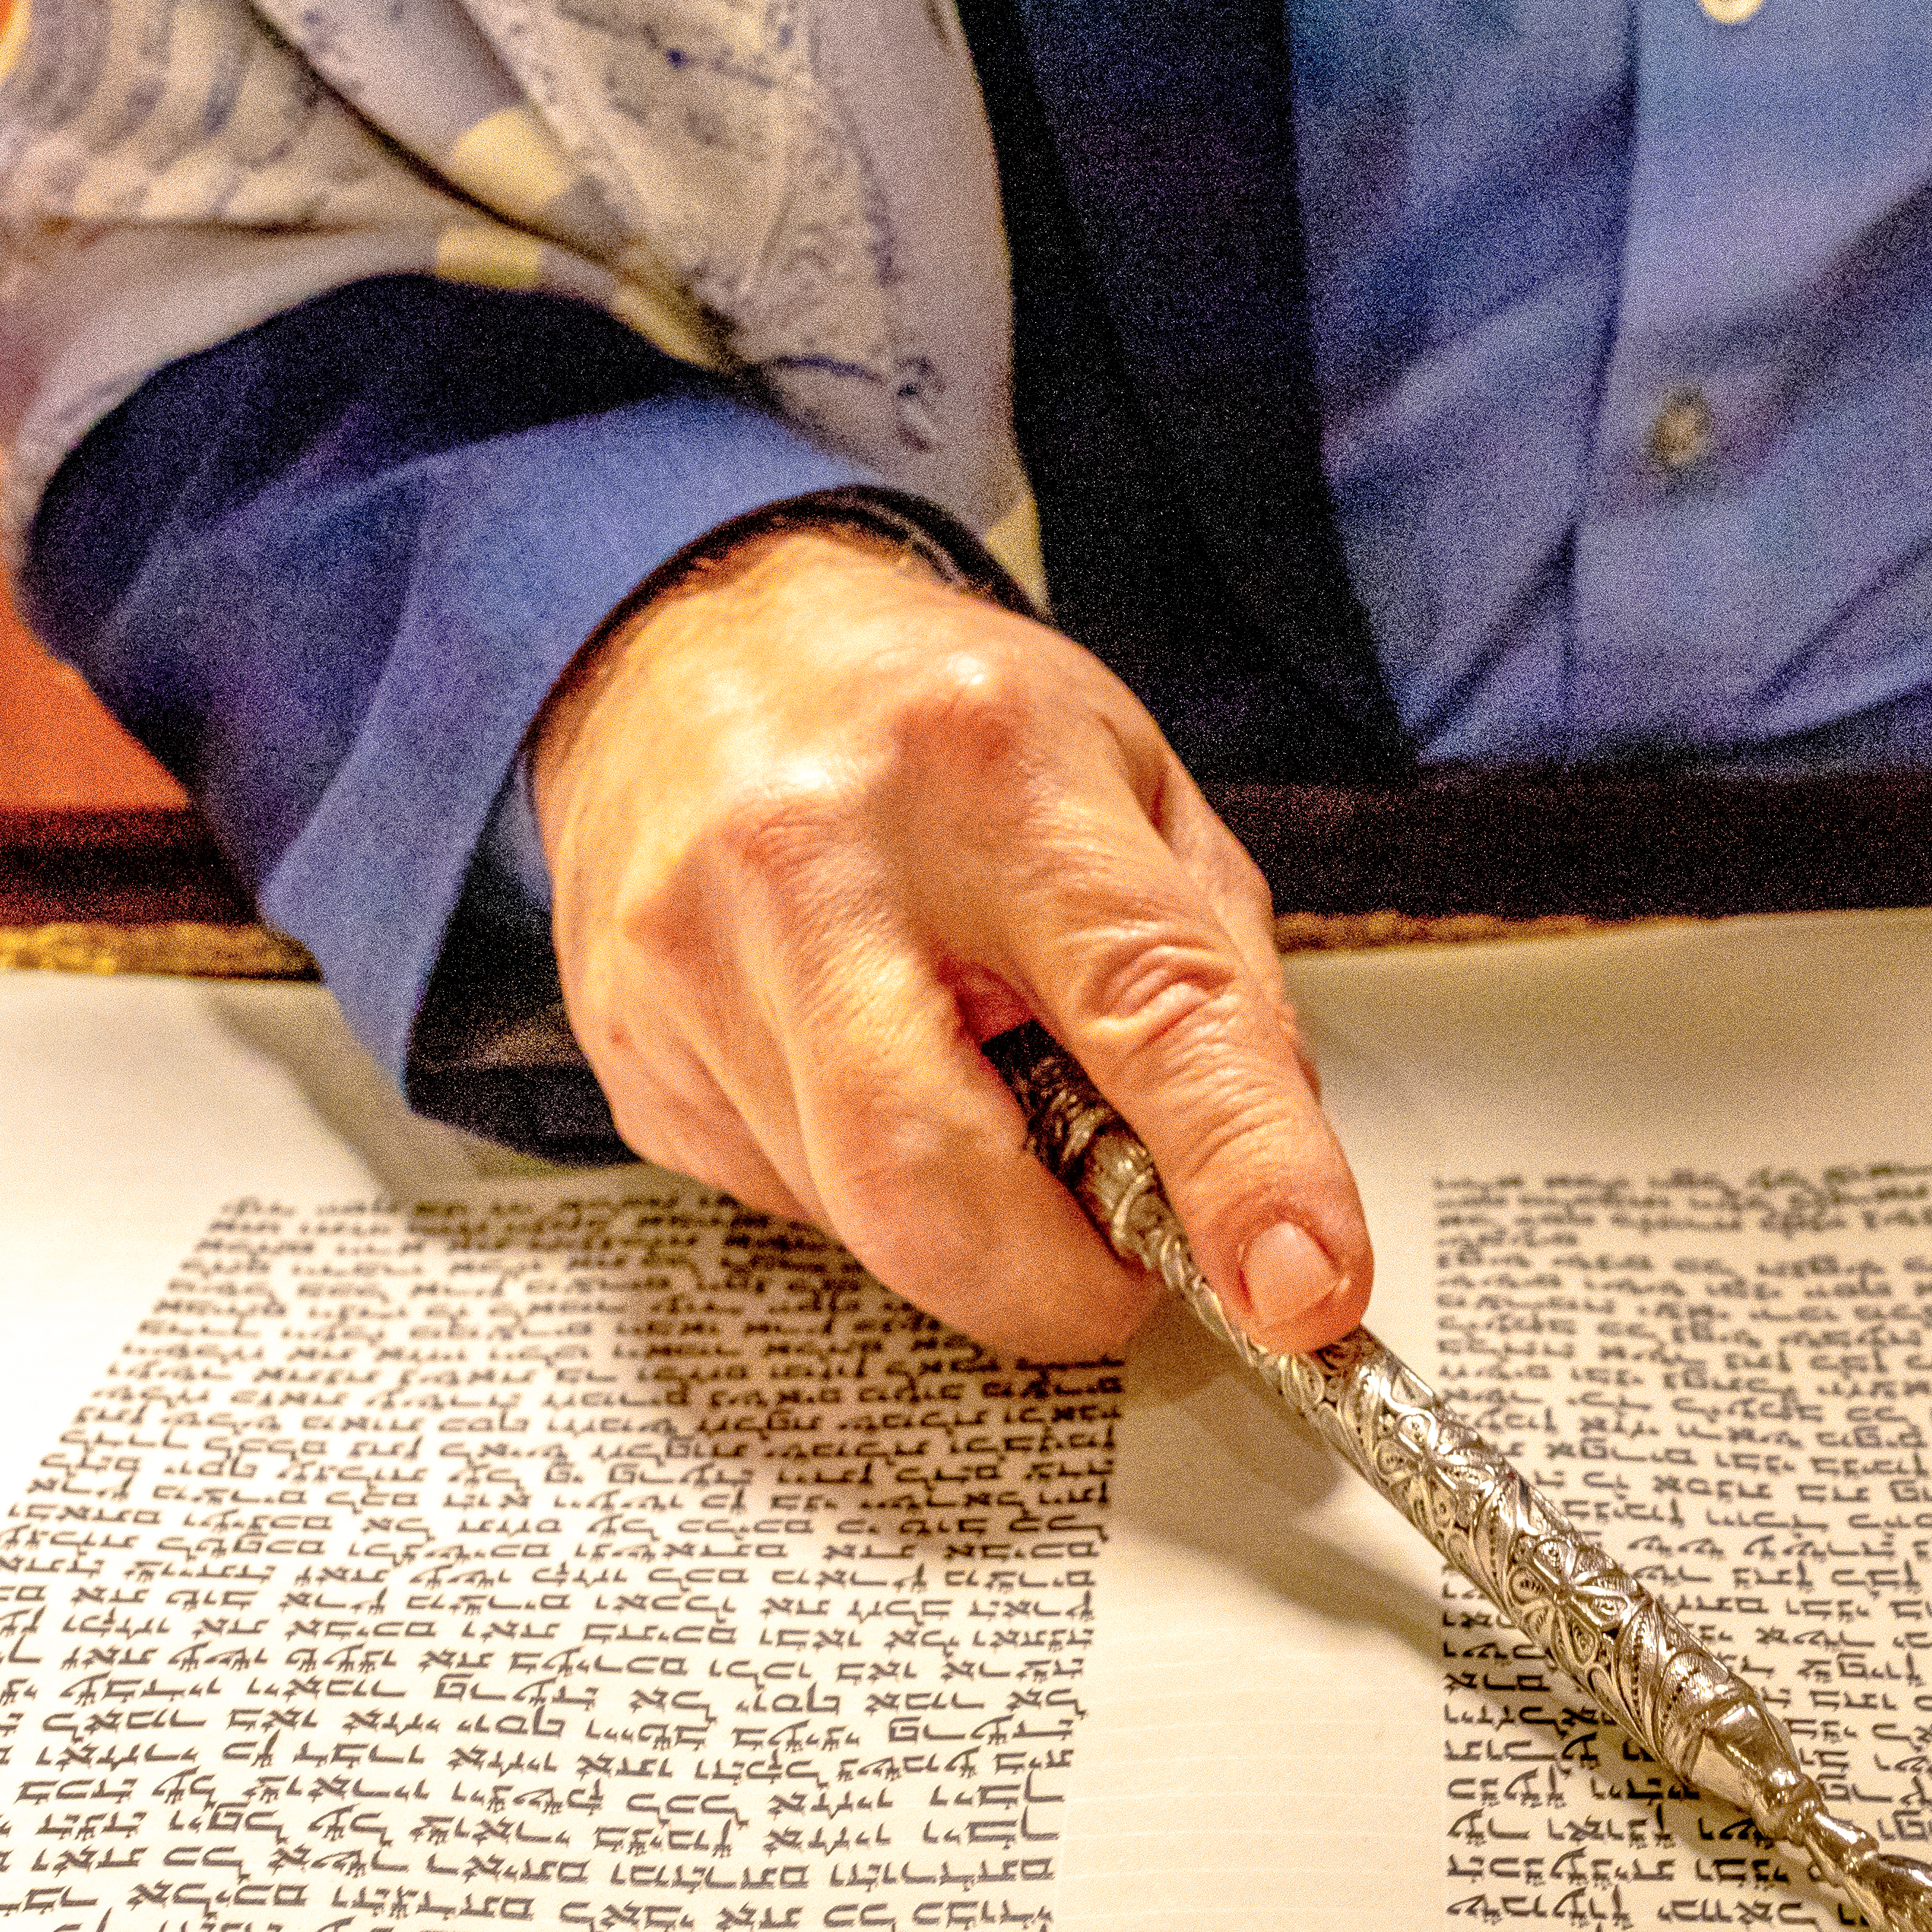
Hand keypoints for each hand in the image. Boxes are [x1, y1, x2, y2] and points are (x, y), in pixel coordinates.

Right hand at [526, 518, 1371, 1364]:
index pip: (1146, 1010)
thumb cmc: (933, 723)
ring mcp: (693, 968)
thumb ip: (1218, 985)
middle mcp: (815, 864)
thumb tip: (1267, 1204)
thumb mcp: (1131, 787)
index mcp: (991, 771)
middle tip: (1123, 1267)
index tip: (1300, 1290)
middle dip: (1056, 1284)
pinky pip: (788, 1206)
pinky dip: (866, 1188)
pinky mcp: (631, 1059)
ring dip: (967, 1220)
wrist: (691, 641)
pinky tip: (868, 1073)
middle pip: (934, 1184)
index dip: (1237, 1173)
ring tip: (980, 1088)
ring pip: (861, 1221)